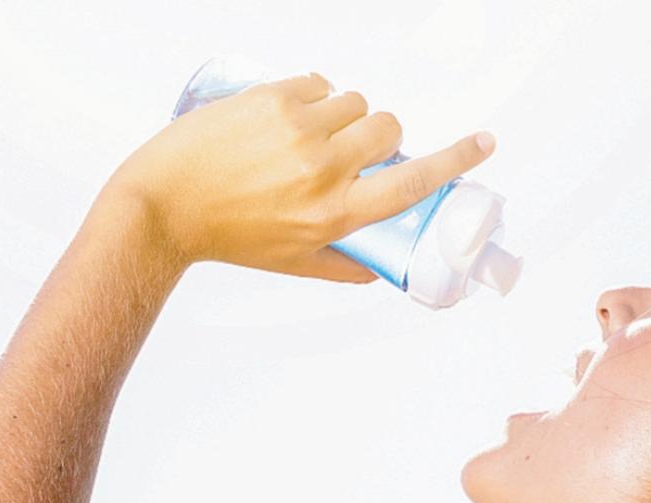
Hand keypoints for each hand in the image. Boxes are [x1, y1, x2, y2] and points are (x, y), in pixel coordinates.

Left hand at [105, 71, 496, 282]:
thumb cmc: (227, 237)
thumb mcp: (293, 263)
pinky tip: (288, 118)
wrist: (164, 203)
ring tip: (311, 136)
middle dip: (380, 137)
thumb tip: (379, 271)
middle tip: (353, 151)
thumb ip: (344, 266)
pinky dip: (313, 97)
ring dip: (345, 115)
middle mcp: (323, 170)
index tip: (486, 143)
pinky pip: (319, 84)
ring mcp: (298, 130)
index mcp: (335, 215)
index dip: (455, 160)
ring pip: (355, 102)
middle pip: (389, 129)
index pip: (412, 185)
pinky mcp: (273, 98)